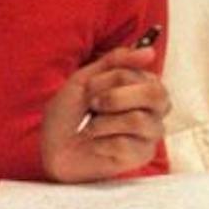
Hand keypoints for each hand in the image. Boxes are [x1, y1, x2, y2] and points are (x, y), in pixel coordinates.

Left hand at [39, 43, 169, 180]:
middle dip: (115, 97)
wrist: (52, 148)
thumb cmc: (69, 115)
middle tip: (93, 105)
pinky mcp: (141, 156)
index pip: (142, 74)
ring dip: (101, 122)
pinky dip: (99, 142)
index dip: (110, 79)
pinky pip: (125, 144)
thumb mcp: (84, 81)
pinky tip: (95, 144)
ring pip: (137, 120)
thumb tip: (149, 52)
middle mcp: (154, 109)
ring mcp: (150, 133)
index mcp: (143, 86)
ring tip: (90, 127)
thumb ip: (114, 63)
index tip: (89, 89)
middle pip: (156, 94)